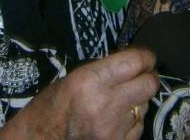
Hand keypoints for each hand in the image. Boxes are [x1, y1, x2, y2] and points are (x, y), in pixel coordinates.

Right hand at [1, 48, 157, 139]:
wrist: (41, 139)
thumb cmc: (52, 105)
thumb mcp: (74, 78)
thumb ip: (103, 71)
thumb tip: (131, 64)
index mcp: (91, 80)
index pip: (134, 62)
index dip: (146, 57)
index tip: (147, 57)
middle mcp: (106, 104)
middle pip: (149, 85)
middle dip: (149, 77)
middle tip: (143, 76)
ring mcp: (114, 128)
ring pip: (145, 106)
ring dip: (138, 100)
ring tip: (121, 101)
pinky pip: (138, 127)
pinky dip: (132, 121)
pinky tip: (118, 119)